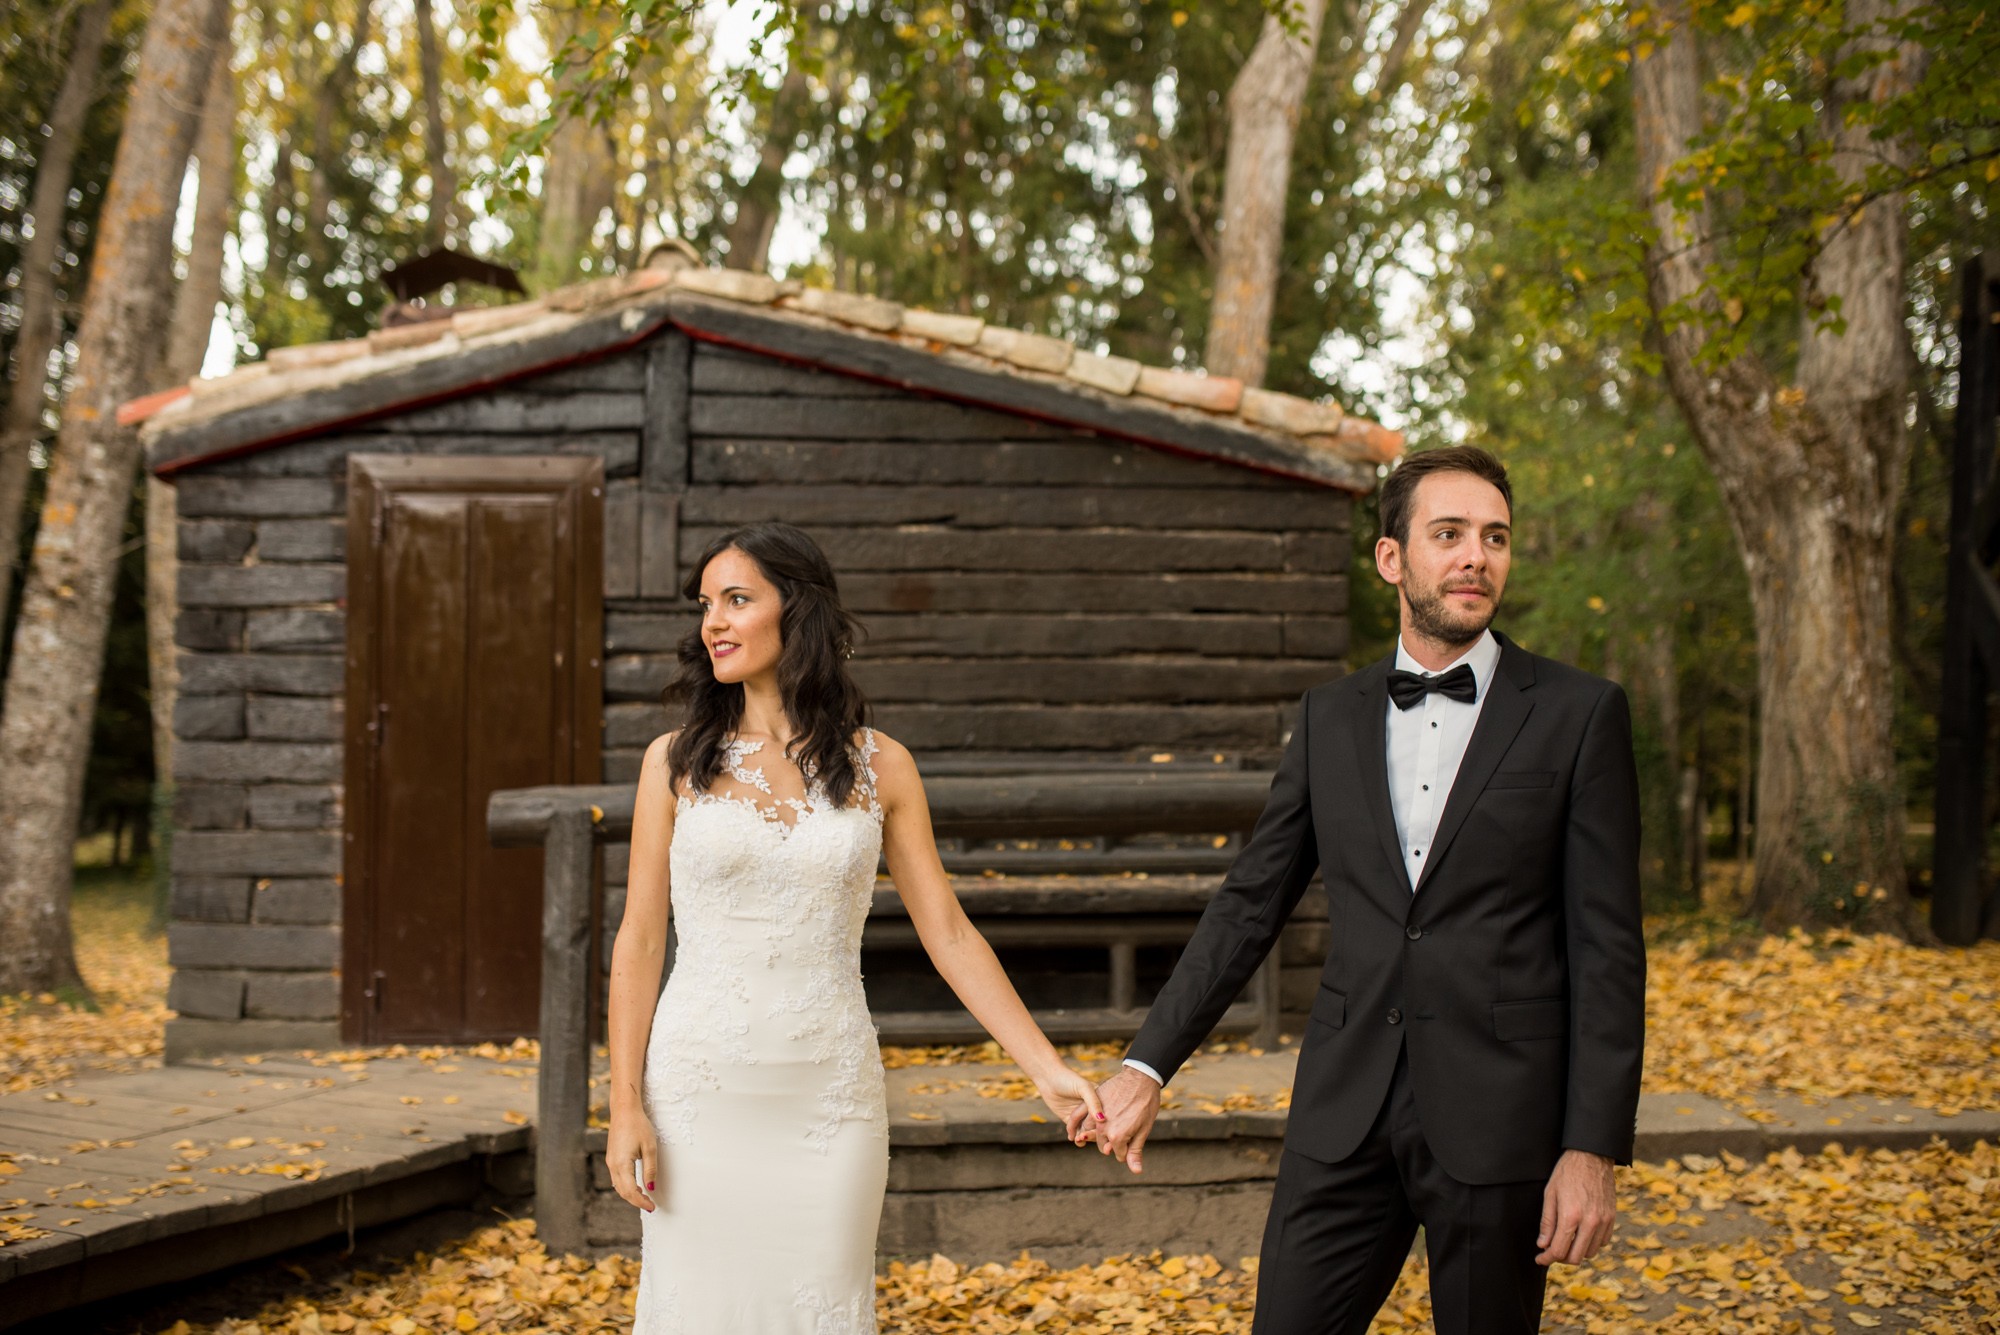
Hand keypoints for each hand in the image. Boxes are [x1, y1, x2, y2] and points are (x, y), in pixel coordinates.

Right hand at [606, 1106, 660, 1212]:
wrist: (624, 1110)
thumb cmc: (639, 1126)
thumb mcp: (650, 1147)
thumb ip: (650, 1169)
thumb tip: (651, 1188)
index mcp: (622, 1164)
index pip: (630, 1191)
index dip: (641, 1202)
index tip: (652, 1207)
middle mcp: (613, 1165)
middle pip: (623, 1191)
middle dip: (636, 1201)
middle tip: (650, 1205)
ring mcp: (610, 1161)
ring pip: (618, 1186)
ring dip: (630, 1194)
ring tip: (644, 1197)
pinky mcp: (612, 1157)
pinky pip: (617, 1178)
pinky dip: (625, 1186)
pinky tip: (635, 1185)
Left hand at [1035, 1063, 1105, 1137]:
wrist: (1048, 1078)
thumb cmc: (1068, 1079)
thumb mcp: (1083, 1088)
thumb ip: (1093, 1103)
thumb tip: (1102, 1119)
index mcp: (1102, 1100)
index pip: (1107, 1118)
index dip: (1104, 1128)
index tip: (1096, 1132)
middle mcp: (1094, 1110)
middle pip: (1099, 1128)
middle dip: (1092, 1135)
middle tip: (1082, 1136)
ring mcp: (1083, 1116)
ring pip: (1088, 1133)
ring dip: (1084, 1138)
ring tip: (1077, 1138)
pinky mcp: (1072, 1121)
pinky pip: (1077, 1134)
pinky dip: (1076, 1139)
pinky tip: (1071, 1136)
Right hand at [1072, 1067, 1160, 1172]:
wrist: (1141, 1078)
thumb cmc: (1146, 1104)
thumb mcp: (1144, 1130)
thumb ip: (1135, 1152)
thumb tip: (1135, 1171)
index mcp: (1117, 1137)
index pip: (1118, 1153)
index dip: (1125, 1151)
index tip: (1131, 1144)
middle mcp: (1103, 1128)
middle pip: (1103, 1145)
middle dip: (1111, 1144)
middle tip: (1120, 1137)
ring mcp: (1095, 1114)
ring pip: (1090, 1133)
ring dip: (1094, 1136)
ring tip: (1100, 1133)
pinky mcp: (1091, 1101)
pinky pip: (1078, 1116)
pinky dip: (1076, 1125)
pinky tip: (1076, 1131)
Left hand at [1536, 1149, 1615, 1264]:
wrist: (1592, 1156)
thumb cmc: (1567, 1172)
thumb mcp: (1550, 1194)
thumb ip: (1547, 1222)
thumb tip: (1543, 1245)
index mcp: (1571, 1216)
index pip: (1558, 1250)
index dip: (1546, 1258)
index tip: (1540, 1259)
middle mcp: (1590, 1222)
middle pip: (1576, 1257)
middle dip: (1561, 1258)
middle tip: (1551, 1251)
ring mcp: (1603, 1221)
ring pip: (1590, 1252)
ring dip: (1576, 1251)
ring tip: (1566, 1241)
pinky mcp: (1612, 1218)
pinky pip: (1602, 1242)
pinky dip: (1590, 1243)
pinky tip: (1581, 1234)